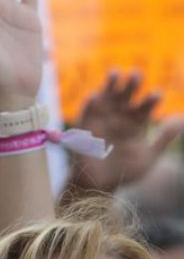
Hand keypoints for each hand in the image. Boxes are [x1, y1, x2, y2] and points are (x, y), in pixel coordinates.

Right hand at [69, 70, 183, 192]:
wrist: (101, 185)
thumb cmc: (126, 172)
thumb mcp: (149, 157)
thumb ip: (163, 140)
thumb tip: (180, 122)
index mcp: (137, 123)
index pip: (146, 106)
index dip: (151, 100)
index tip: (156, 95)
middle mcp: (120, 117)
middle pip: (127, 96)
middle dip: (132, 85)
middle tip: (137, 75)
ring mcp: (102, 120)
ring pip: (107, 97)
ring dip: (110, 85)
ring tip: (116, 73)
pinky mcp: (85, 126)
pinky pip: (87, 112)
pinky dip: (90, 104)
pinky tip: (95, 96)